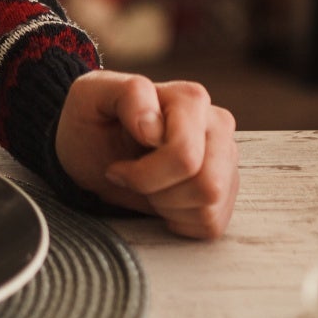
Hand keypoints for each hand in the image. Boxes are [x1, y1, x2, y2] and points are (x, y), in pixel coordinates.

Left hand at [55, 70, 238, 239]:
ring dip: (170, 207)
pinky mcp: (227, 185)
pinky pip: (213, 223)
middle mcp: (217, 123)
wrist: (93, 149)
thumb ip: (129, 94)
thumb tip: (154, 125)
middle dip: (160, 193)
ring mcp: (225, 156)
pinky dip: (182, 222)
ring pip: (211, 207)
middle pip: (208, 185)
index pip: (185, 156)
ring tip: (150, 187)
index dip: (143, 175)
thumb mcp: (91, 96)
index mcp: (190, 99)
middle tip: (135, 180)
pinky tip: (164, 200)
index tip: (116, 167)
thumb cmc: (92, 121)